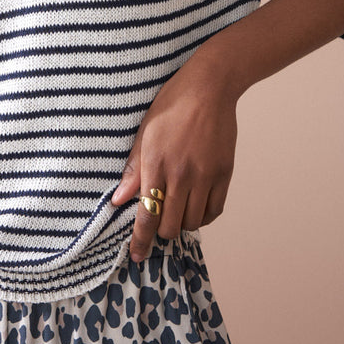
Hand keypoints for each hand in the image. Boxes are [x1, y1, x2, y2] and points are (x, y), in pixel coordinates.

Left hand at [111, 52, 238, 261]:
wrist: (210, 87)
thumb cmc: (172, 104)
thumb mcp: (144, 132)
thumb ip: (134, 169)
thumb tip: (118, 200)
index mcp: (156, 163)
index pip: (146, 214)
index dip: (140, 241)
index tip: (136, 255)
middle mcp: (181, 174)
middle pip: (170, 225)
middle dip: (160, 232)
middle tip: (157, 224)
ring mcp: (205, 176)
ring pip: (193, 222)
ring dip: (182, 224)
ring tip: (176, 212)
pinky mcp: (224, 174)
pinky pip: (214, 211)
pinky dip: (203, 216)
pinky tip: (196, 207)